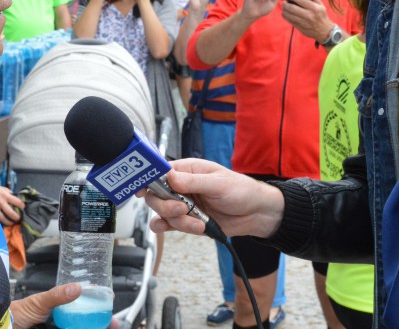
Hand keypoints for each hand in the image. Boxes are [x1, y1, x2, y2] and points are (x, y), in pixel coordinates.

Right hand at [0, 185, 24, 224]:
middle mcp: (1, 202)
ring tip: (13, 223)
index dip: (22, 205)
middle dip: (16, 217)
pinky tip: (5, 222)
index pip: (17, 202)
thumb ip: (11, 195)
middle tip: (19, 218)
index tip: (23, 207)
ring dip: (9, 222)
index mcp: (6, 196)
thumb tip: (19, 200)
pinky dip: (2, 221)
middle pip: (10, 212)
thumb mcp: (6, 190)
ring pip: (3, 218)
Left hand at [10, 283, 118, 328]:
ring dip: (96, 326)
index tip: (110, 312)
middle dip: (102, 324)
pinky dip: (85, 328)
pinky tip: (96, 328)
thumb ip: (57, 296)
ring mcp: (60, 328)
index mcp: (62, 312)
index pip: (84, 311)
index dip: (99, 312)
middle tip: (113, 324)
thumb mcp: (39, 302)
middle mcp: (63, 323)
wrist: (4, 326)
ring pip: (81, 327)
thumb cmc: (18, 314)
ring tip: (109, 326)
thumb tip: (78, 288)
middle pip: (87, 324)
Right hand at [141, 158, 283, 239]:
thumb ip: (193, 182)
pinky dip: (174, 228)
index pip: (160, 172)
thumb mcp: (218, 183)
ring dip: (178, 221)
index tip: (142, 189)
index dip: (148, 179)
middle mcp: (182, 186)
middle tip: (182, 209)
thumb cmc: (241, 190)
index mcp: (188, 170)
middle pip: (157, 195)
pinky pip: (170, 225)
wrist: (256, 214)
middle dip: (166, 205)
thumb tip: (170, 177)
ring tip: (198, 223)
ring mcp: (184, 204)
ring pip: (163, 213)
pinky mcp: (188, 220)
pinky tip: (186, 228)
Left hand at [281, 0, 331, 40]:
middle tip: (283, 2)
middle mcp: (309, 15)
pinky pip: (290, 21)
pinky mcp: (300, 28)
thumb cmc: (322, 17)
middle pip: (293, 8)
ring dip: (284, 11)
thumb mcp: (322, 6)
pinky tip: (285, 14)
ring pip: (290, 16)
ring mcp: (304, 22)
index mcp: (314, 8)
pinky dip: (286, 17)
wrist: (324, 31)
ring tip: (283, 7)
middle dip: (285, 4)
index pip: (301, 0)